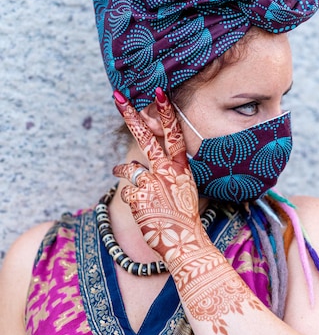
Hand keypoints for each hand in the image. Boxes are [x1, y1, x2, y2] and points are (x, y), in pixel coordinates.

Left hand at [112, 88, 207, 261]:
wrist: (185, 243)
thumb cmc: (185, 217)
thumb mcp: (182, 189)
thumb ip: (164, 172)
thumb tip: (135, 162)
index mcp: (182, 167)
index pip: (174, 133)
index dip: (166, 112)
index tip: (158, 91)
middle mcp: (167, 171)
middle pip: (147, 138)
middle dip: (131, 116)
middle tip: (118, 97)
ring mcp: (151, 183)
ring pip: (129, 167)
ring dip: (124, 169)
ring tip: (121, 170)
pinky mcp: (137, 198)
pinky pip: (126, 191)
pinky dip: (131, 198)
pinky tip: (141, 208)